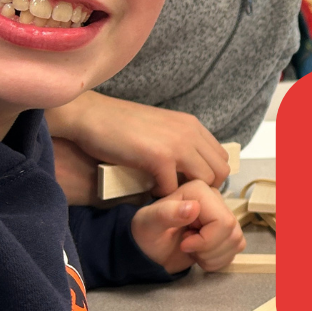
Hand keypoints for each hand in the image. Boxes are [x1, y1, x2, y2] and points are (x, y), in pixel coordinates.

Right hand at [46, 91, 230, 196]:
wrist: (90, 115)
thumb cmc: (119, 125)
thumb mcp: (160, 128)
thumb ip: (178, 142)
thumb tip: (189, 166)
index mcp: (193, 126)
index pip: (221, 158)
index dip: (210, 176)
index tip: (190, 185)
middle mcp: (191, 132)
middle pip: (219, 172)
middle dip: (204, 189)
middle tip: (182, 195)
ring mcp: (178, 144)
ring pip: (205, 181)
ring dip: (188, 193)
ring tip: (167, 194)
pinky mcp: (160, 157)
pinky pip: (174, 188)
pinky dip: (163, 195)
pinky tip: (149, 191)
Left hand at [131, 179, 245, 273]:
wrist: (149, 250)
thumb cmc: (146, 234)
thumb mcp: (149, 224)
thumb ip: (167, 214)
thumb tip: (193, 208)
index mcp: (199, 191)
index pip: (223, 221)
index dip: (206, 241)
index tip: (183, 244)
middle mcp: (215, 199)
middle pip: (232, 232)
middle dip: (209, 250)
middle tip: (187, 248)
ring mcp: (223, 214)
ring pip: (237, 241)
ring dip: (213, 256)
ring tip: (192, 251)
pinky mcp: (227, 230)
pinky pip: (237, 247)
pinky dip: (219, 259)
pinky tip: (201, 255)